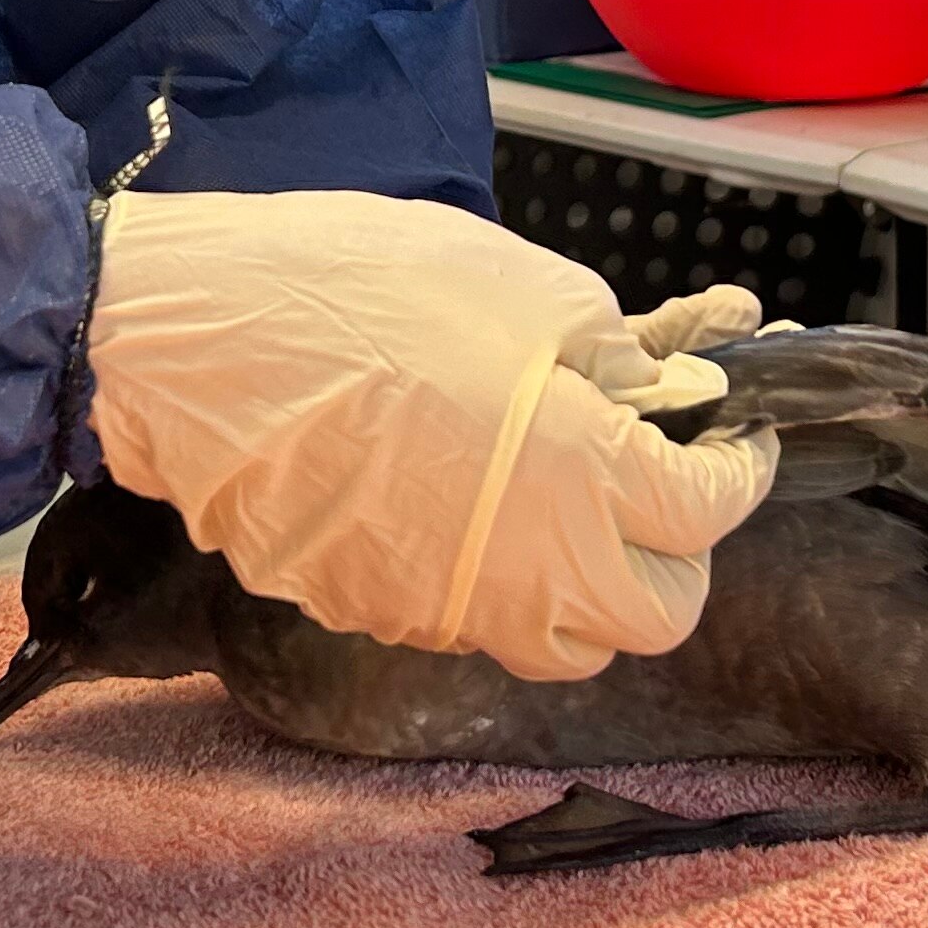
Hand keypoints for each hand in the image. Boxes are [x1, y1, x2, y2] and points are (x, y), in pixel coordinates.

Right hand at [83, 195, 779, 680]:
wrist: (192, 341)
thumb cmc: (357, 289)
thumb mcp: (518, 283)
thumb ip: (609, 350)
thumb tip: (653, 387)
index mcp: (587, 481)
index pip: (708, 511)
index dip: (735, 467)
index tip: (731, 435)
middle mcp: (532, 573)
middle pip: (655, 613)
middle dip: (673, 552)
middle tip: (656, 483)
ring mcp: (446, 610)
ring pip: (564, 645)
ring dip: (589, 592)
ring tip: (567, 513)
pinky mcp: (374, 616)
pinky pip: (466, 622)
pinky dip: (490, 581)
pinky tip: (460, 505)